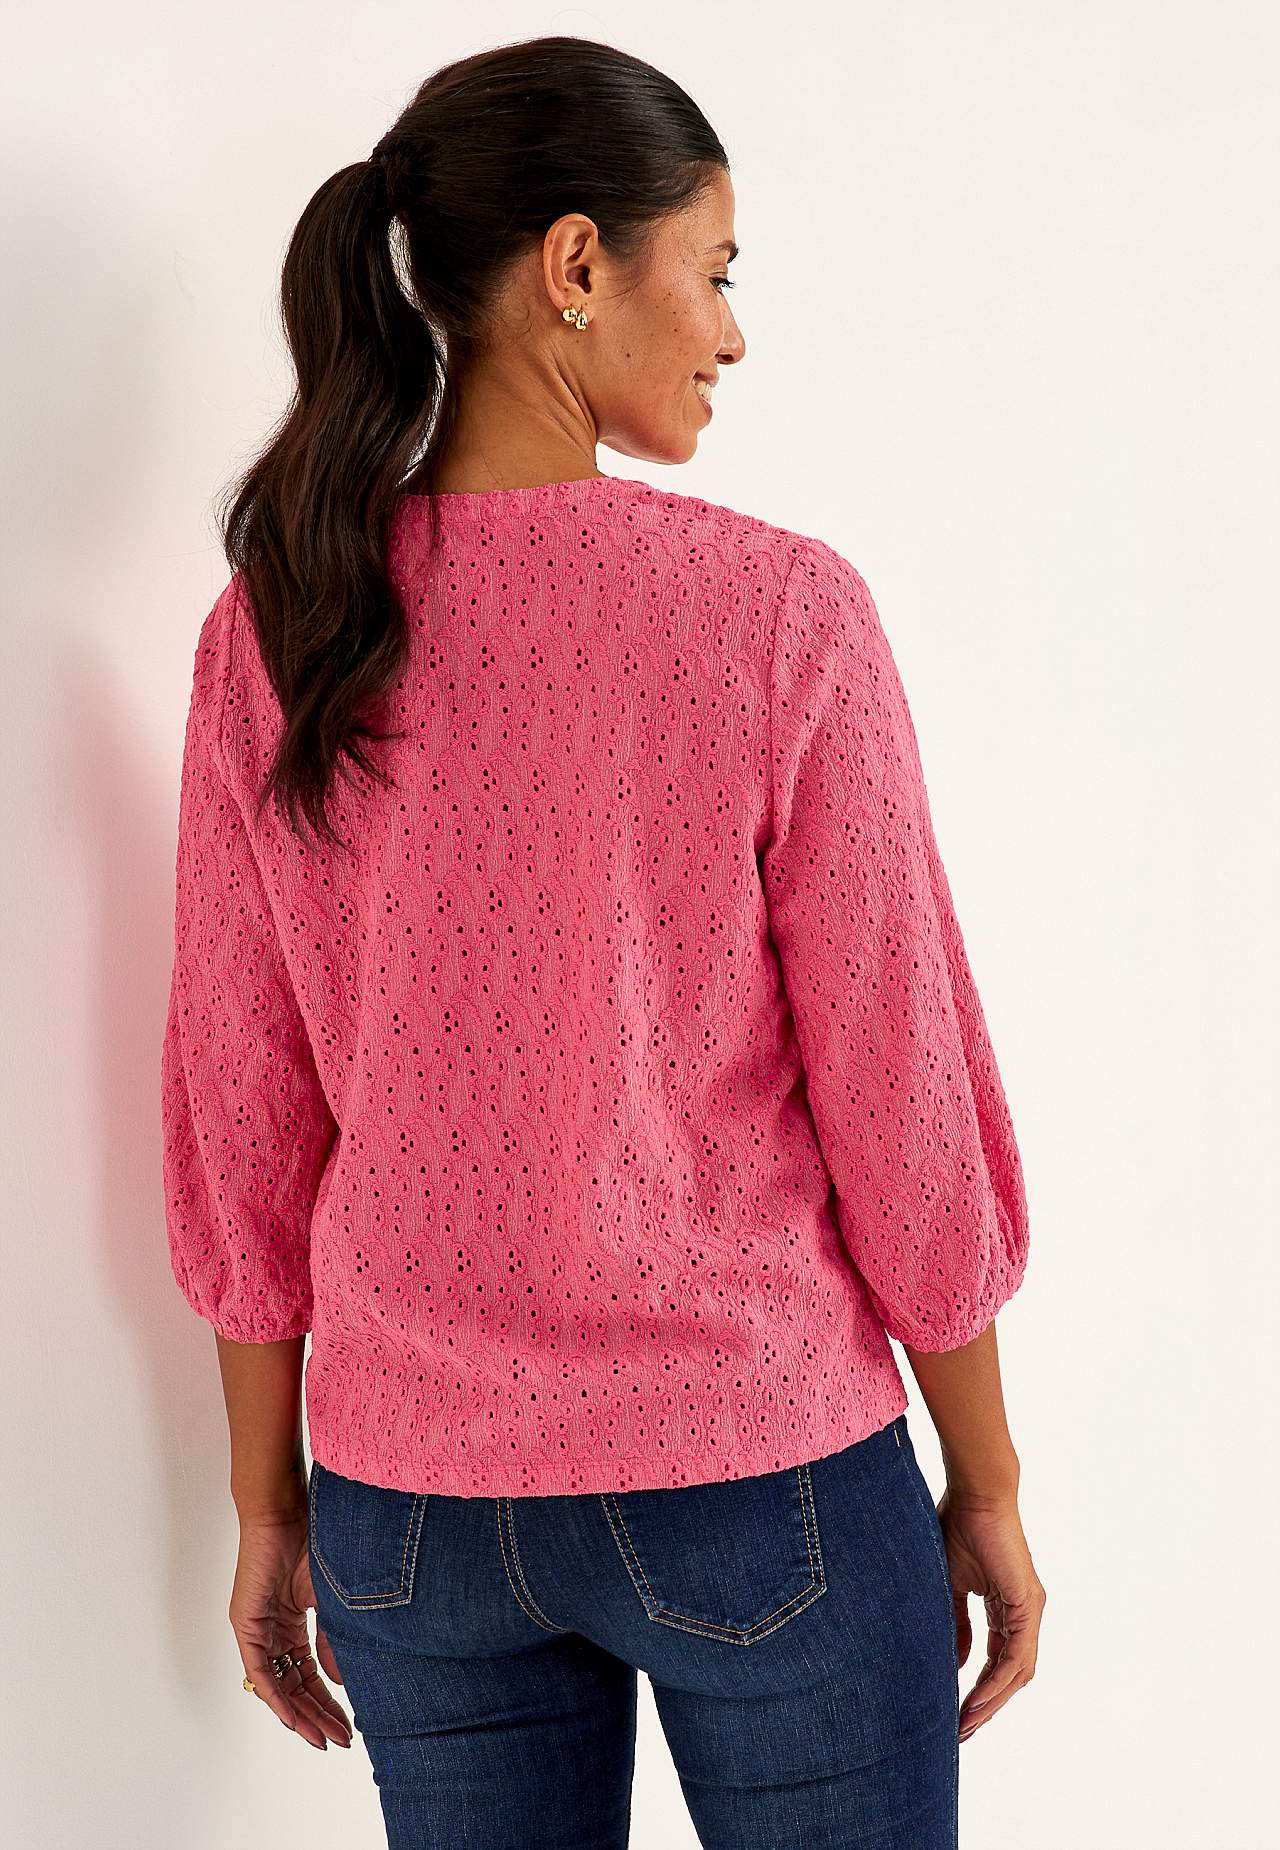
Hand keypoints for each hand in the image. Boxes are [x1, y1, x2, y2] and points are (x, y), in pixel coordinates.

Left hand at [230, 1505, 353, 1750]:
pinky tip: (292, 1715)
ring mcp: (257, 1631)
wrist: (286, 1513)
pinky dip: (275, 1695)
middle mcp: (273, 1633)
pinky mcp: (246, 1625)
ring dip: (298, 1713)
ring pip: (277, 1685)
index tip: (348, 1725)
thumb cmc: (310, 1542)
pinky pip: (259, 1671)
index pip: (309, 1675)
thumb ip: (331, 1640)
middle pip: (294, 1687)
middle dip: (316, 1716)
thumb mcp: (329, 1600)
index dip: (327, 1701)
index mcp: (292, 1625)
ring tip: (320, 1736)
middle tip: (339, 1740)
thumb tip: (341, 1681)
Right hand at [935, 1486, 1044, 1742]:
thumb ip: (954, 1623)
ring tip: (966, 1723)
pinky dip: (998, 1681)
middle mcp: (1023, 1613)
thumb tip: (955, 1663)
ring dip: (993, 1701)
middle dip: (987, 1705)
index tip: (956, 1713)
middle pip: (1011, 1674)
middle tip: (962, 1731)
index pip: (996, 1659)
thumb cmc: (958, 1526)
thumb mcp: (950, 1585)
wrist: (974, 1493)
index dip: (979, 1689)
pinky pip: (1017, 1656)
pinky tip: (978, 1698)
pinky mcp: (1027, 1605)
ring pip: (1018, 1672)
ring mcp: (1029, 1610)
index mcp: (1005, 1607)